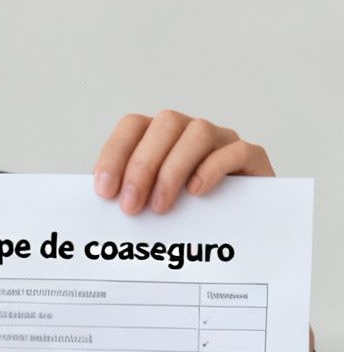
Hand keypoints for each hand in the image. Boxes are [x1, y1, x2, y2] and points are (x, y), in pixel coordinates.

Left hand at [93, 110, 271, 215]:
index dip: (115, 155)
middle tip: (131, 206)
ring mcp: (223, 140)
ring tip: (160, 206)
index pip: (132, 126)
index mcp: (159, 134)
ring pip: (199, 132)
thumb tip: (98, 202)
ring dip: (173, 170)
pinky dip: (213, 169)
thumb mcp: (147, 200)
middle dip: (142, 166)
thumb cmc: (182, 212)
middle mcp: (190, 130)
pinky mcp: (253, 158)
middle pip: (165, 124)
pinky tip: (196, 192)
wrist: (236, 227)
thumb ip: (127, 193)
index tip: (104, 191)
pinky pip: (236, 151)